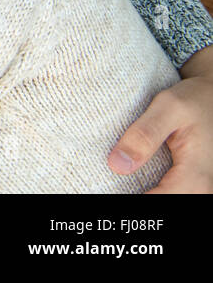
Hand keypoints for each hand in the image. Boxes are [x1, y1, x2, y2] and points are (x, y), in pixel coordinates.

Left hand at [108, 45, 212, 191]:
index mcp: (195, 175)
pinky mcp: (189, 184)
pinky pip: (169, 193)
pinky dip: (150, 190)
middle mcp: (201, 188)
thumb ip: (144, 135)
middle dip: (132, 196)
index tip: (101, 190)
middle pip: (163, 203)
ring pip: (166, 199)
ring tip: (112, 183)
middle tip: (101, 186)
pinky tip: (127, 183)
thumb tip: (117, 166)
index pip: (160, 200)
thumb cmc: (193, 100)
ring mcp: (196, 188)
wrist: (212, 98)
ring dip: (141, 193)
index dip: (131, 199)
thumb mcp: (169, 107)